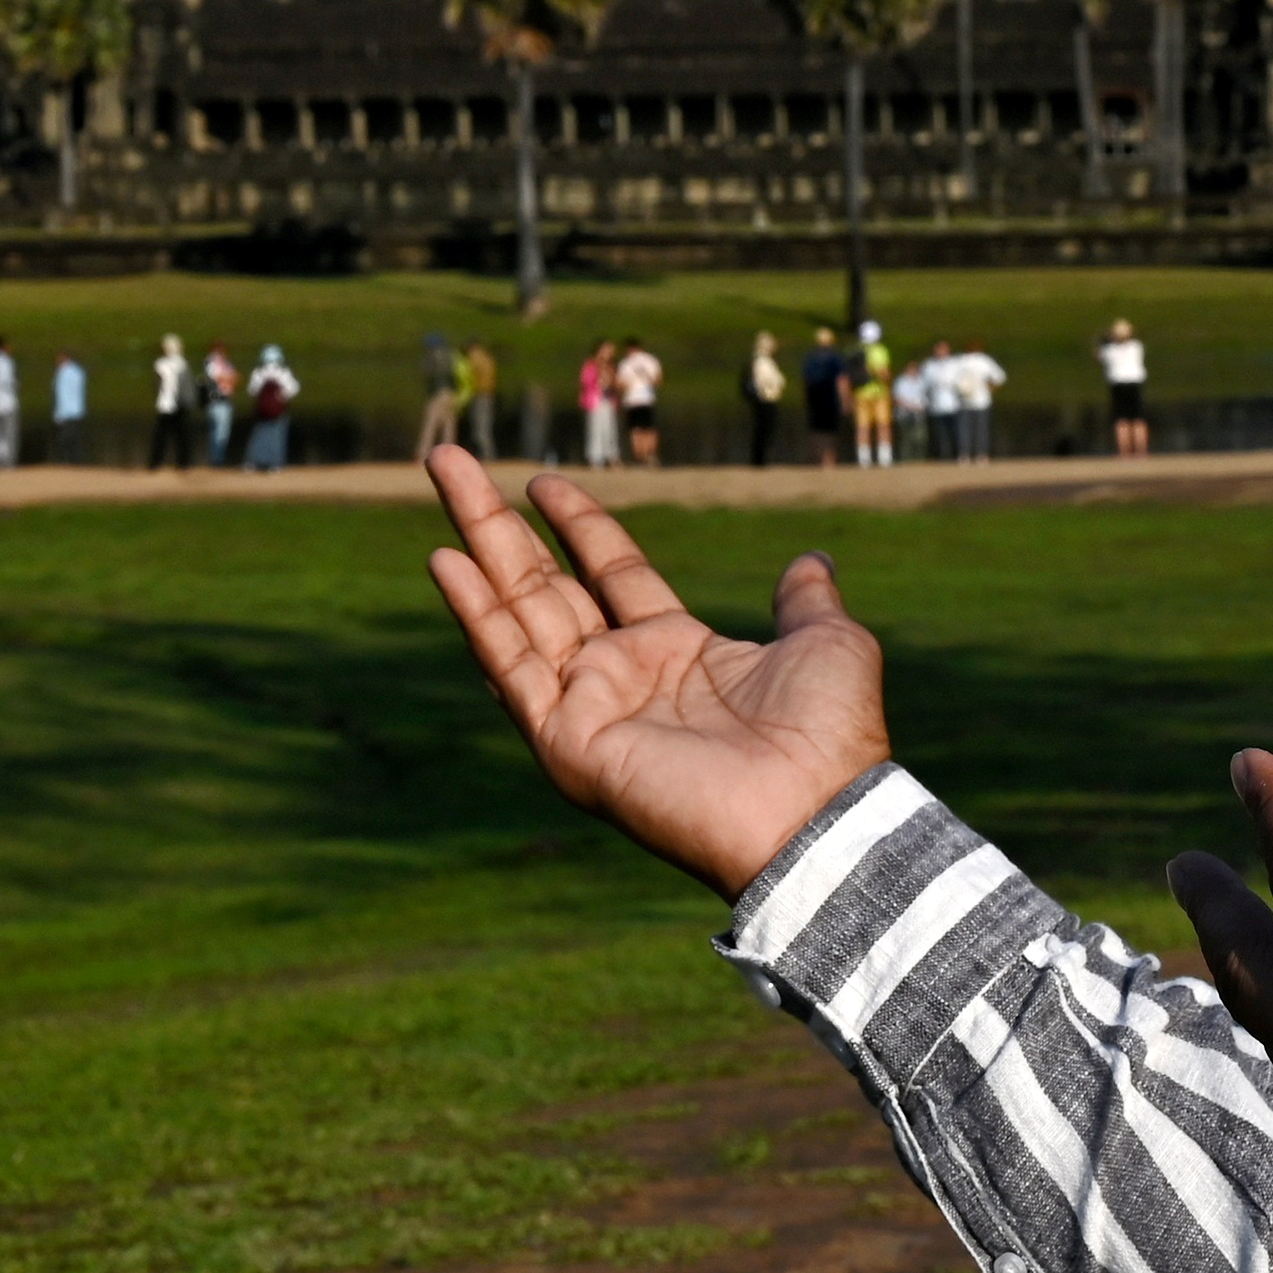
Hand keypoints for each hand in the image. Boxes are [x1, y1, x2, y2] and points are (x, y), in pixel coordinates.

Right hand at [423, 446, 888, 895]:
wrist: (815, 812)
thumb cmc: (831, 737)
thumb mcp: (828, 643)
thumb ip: (805, 601)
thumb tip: (812, 562)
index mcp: (680, 652)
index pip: (613, 573)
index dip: (579, 526)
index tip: (543, 482)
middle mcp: (624, 677)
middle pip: (546, 584)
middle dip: (496, 522)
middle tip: (449, 460)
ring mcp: (590, 709)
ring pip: (516, 611)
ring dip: (475, 545)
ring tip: (441, 471)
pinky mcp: (568, 743)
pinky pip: (512, 668)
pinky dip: (477, 615)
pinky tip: (446, 562)